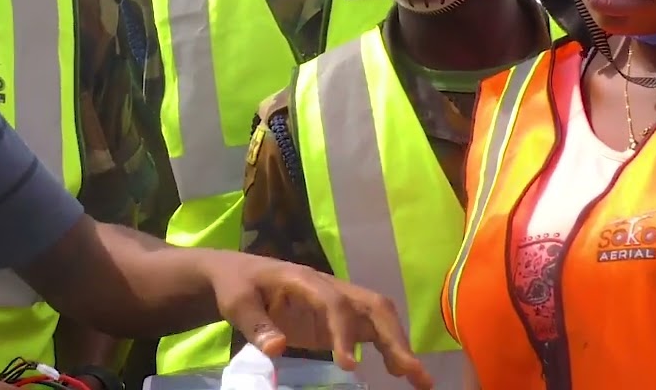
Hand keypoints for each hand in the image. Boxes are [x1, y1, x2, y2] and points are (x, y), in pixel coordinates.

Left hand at [206, 253, 433, 389]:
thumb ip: (256, 325)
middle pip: (371, 305)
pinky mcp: (337, 319)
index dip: (344, 332)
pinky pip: (370, 330)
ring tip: (419, 379)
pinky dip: (389, 348)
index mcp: (304, 279)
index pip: (334, 302)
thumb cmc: (236, 287)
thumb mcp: (237, 303)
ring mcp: (337, 302)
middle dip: (394, 336)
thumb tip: (278, 348)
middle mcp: (329, 287)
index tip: (349, 366)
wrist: (237, 276)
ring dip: (400, 344)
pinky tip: (400, 371)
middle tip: (410, 372)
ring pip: (378, 317)